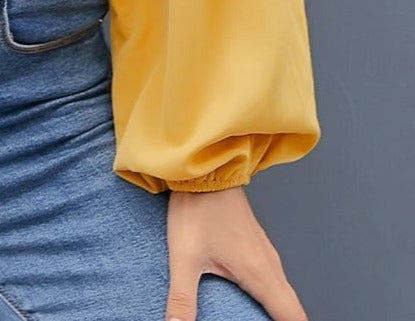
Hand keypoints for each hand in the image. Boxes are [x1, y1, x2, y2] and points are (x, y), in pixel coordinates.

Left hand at [164, 187, 307, 320]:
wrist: (204, 168)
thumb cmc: (197, 208)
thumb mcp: (184, 258)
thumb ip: (182, 298)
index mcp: (260, 274)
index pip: (292, 317)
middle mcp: (270, 264)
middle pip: (292, 308)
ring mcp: (265, 251)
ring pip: (284, 291)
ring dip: (280, 310)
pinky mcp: (256, 242)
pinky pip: (274, 276)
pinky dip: (273, 294)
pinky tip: (256, 298)